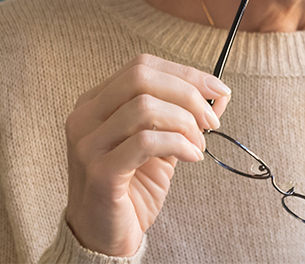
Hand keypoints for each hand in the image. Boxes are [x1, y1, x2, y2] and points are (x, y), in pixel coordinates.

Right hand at [64, 54, 230, 255]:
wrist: (104, 238)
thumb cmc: (131, 188)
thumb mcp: (161, 144)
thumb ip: (182, 116)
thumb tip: (219, 95)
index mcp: (96, 102)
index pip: (142, 66)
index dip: (185, 73)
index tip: (218, 90)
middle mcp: (85, 117)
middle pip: (141, 77)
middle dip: (187, 93)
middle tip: (211, 119)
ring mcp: (88, 143)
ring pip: (144, 107)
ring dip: (185, 122)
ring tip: (198, 144)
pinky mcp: (99, 172)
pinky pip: (145, 141)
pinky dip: (178, 144)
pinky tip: (192, 158)